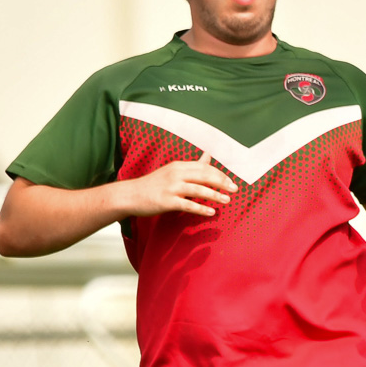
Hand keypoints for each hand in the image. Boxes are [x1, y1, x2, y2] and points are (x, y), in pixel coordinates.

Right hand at [120, 156, 235, 217]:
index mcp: (179, 166)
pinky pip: (188, 205)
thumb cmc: (155, 184)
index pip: (204, 167)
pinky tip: (211, 212)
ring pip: (198, 190)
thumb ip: (193, 165)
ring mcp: (171, 188)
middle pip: (204, 175)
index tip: (231, 181)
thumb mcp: (173, 171)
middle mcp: (176, 174)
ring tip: (227, 200)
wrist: (130, 195)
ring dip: (215, 195)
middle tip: (235, 189)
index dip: (219, 174)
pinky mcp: (167, 201)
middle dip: (221, 182)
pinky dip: (201, 208)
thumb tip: (208, 154)